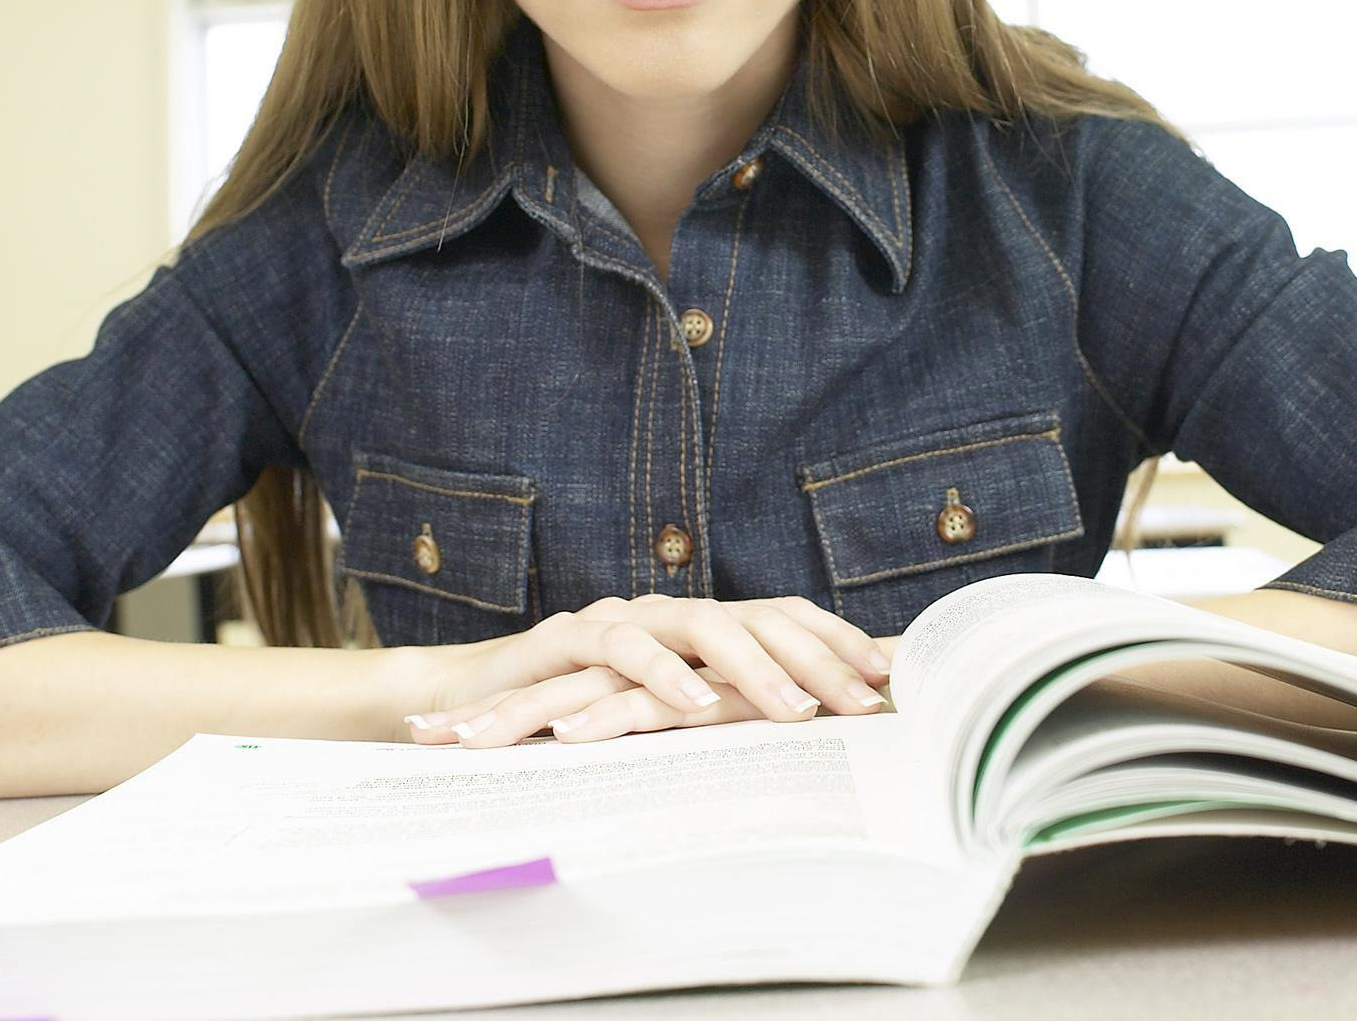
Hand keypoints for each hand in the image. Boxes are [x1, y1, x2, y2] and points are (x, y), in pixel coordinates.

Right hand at [402, 594, 898, 749]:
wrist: (468, 701)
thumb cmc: (574, 717)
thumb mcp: (658, 719)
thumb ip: (719, 714)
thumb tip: (810, 741)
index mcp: (695, 627)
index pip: (781, 617)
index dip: (834, 639)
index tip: (888, 676)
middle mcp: (666, 614)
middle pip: (756, 617)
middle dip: (816, 657)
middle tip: (865, 701)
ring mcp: (619, 621)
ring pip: (700, 625)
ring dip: (754, 668)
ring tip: (798, 711)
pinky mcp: (566, 640)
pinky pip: (622, 650)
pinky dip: (663, 676)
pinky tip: (696, 706)